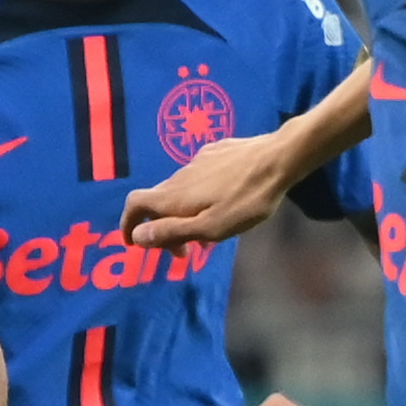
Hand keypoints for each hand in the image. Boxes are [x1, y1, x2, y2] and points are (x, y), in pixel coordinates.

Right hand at [123, 63, 372, 254]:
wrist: (277, 160)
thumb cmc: (246, 201)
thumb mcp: (210, 227)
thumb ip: (172, 231)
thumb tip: (137, 237)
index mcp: (174, 196)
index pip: (135, 205)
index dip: (128, 224)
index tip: (134, 242)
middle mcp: (179, 176)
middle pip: (158, 203)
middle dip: (165, 229)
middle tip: (186, 252)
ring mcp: (197, 162)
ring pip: (180, 192)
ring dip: (185, 215)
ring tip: (209, 233)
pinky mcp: (215, 153)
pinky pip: (198, 180)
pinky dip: (200, 198)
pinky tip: (223, 205)